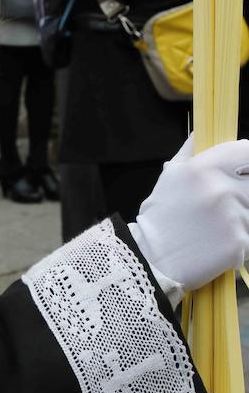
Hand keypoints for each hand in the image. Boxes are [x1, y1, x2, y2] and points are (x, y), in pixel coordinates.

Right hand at [129, 135, 248, 292]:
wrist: (154, 258)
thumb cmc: (160, 216)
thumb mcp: (169, 177)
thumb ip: (188, 153)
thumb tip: (199, 134)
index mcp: (202, 169)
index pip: (245, 151)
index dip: (247, 158)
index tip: (244, 169)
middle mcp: (220, 188)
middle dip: (244, 191)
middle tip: (231, 201)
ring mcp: (233, 216)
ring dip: (244, 215)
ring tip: (221, 225)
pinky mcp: (240, 242)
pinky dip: (241, 238)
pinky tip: (222, 242)